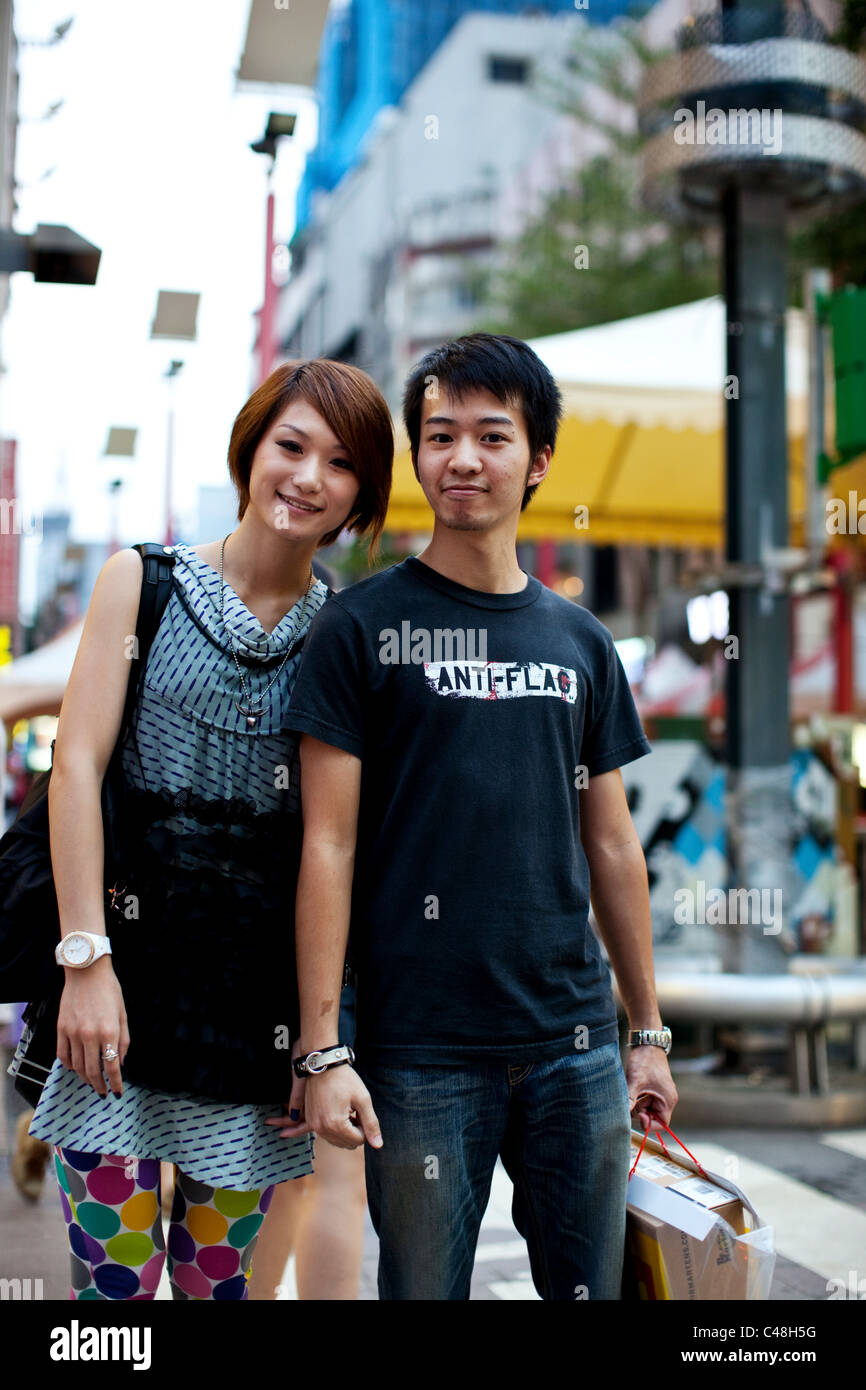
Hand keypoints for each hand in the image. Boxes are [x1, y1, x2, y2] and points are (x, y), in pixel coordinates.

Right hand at [56, 955, 128, 1097]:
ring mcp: (73, 1033)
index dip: (116, 1083)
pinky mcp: (61, 1029)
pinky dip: (68, 1066)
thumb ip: (124, 1040)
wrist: (86, 971)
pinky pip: (62, 1055)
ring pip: (76, 1066)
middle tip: (103, 1092)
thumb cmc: (109, 990)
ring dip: (84, 1078)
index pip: (112, 1067)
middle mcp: (90, 1035)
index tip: (118, 1093)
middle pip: (92, 1071)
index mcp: (109, 1031)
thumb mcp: (123, 1014)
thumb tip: (121, 1062)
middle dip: (99, 1086)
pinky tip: (75, 1068)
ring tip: (91, 1081)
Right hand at [265, 1064, 382, 1150]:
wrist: (323, 1064)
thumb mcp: (363, 1099)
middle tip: (353, 1108)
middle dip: (354, 1129)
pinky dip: (321, 1129)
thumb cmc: (344, 1079)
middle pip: (347, 1142)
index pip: (358, 1140)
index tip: (361, 1109)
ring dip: (343, 1129)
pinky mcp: (310, 1118)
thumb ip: (371, 1124)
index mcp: (336, 1125)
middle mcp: (322, 1129)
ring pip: (335, 1140)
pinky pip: (315, 1131)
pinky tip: (292, 1131)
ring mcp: (314, 1124)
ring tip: (345, 1108)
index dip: (364, 1125)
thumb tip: (378, 1145)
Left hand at [268, 1036, 312, 1137]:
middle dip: (286, 1123)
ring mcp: (315, 1096)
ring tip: (274, 1115)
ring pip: (302, 1113)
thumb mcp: (300, 1079)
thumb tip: (292, 1117)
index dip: (292, 1130)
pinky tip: (284, 1104)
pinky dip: (292, 1105)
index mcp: (317, 1101)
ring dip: (288, 1115)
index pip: (305, 1124)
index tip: (281, 1133)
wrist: (316, 1045)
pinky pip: (303, 1104)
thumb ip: (297, 1098)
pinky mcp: (312, 1090)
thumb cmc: (309, 1059)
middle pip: (302, 1120)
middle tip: (270, 1121)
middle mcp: (317, 1101)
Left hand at [625, 1045, 677, 1131]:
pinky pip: (645, 1100)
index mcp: (668, 1100)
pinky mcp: (654, 1089)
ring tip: (632, 1090)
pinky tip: (633, 1088)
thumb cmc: (644, 1060)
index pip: (662, 1124)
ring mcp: (660, 1094)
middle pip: (652, 1117)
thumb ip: (629, 1101)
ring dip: (637, 1104)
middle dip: (640, 1112)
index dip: (649, 1124)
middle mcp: (666, 1099)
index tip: (638, 1115)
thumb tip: (622, 1116)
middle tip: (632, 1100)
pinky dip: (637, 1097)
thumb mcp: (635, 1082)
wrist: (647, 1042)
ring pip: (647, 1109)